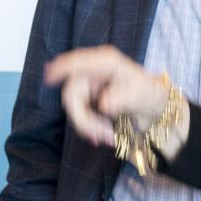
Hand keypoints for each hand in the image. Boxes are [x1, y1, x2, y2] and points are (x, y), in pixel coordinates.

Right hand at [44, 46, 182, 153]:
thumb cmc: (148, 94)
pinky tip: (103, 136)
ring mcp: (88, 84)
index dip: (61, 68)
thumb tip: (102, 105)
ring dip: (88, 126)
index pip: (78, 62)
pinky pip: (79, 115)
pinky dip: (89, 128)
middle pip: (72, 93)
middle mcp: (93, 71)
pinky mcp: (87, 98)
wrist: (152, 107)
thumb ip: (121, 98)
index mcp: (106, 62)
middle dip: (83, 118)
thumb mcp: (140, 95)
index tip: (49, 77)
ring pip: (74, 108)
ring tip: (109, 138)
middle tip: (101, 136)